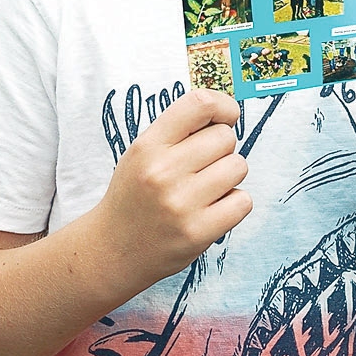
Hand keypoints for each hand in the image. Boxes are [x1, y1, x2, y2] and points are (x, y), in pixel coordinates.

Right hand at [93, 88, 250, 284]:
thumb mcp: (143, 154)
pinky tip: (211, 209)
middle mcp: (162, 172)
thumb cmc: (136, 195)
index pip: (200, 104)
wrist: (112, 251)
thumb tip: (227, 111)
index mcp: (148, 146)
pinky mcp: (198, 232)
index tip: (226, 117)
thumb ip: (179, 130)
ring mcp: (180, 203)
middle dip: (221, 149)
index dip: (224, 106)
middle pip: (226, 137)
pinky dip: (234, 204)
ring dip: (229, 176)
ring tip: (204, 189)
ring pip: (238, 166)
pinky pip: (243, 200)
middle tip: (200, 168)